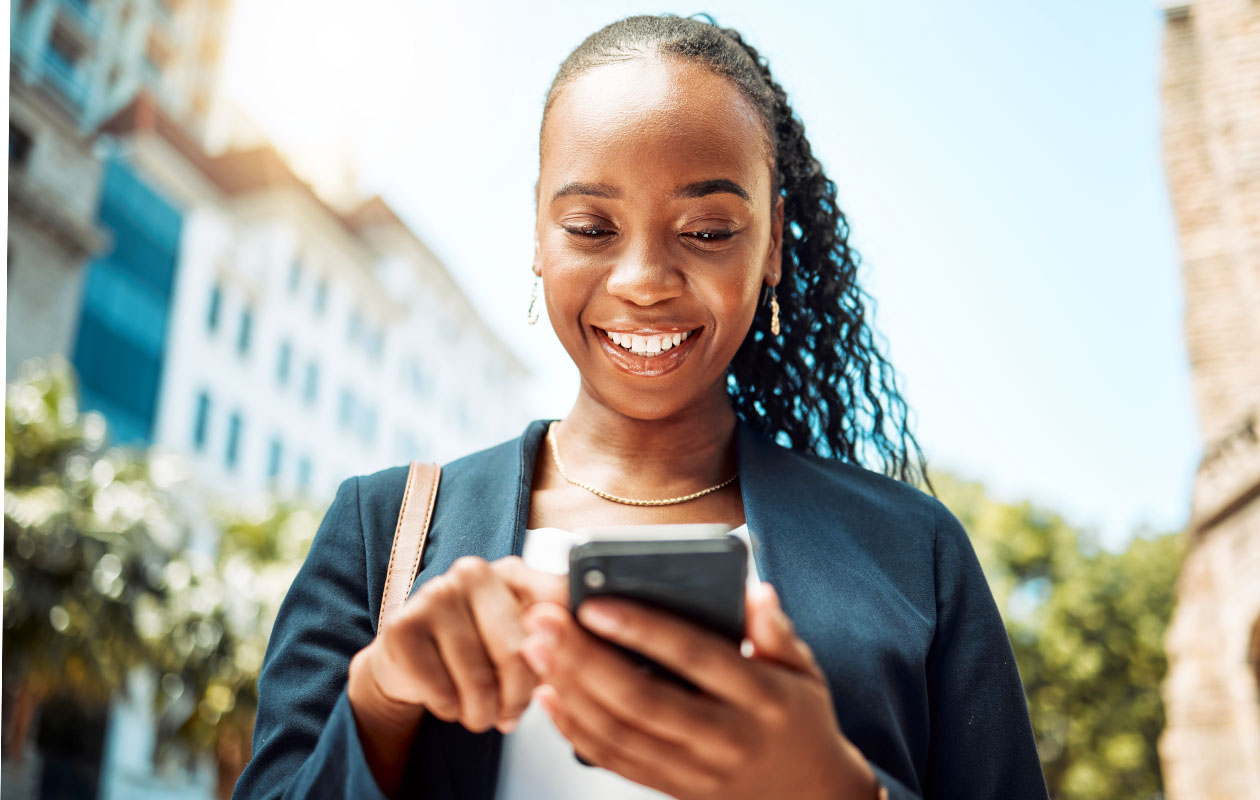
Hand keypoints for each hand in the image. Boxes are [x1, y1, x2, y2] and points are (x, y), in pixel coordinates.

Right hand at [349, 555, 566, 733]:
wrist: (412, 665)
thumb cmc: (477, 652)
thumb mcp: (521, 641)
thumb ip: (553, 637)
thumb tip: (567, 645)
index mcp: (511, 571)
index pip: (553, 616)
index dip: (558, 657)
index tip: (551, 678)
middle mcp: (472, 572)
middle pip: (517, 655)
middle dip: (517, 699)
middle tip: (510, 713)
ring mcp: (434, 595)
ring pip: (479, 682)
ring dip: (483, 714)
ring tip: (480, 712)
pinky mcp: (402, 628)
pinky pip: (443, 693)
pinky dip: (451, 711)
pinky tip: (448, 699)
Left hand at [518, 583, 878, 799]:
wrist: (811, 799)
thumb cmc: (800, 720)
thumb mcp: (805, 670)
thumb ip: (776, 630)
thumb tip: (755, 590)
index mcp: (762, 697)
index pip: (695, 657)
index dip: (642, 630)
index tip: (596, 603)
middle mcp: (726, 738)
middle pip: (642, 699)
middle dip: (583, 657)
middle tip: (544, 620)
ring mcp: (697, 771)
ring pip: (619, 733)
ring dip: (568, 690)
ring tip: (535, 648)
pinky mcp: (673, 790)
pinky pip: (615, 761)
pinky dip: (575, 729)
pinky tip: (550, 694)